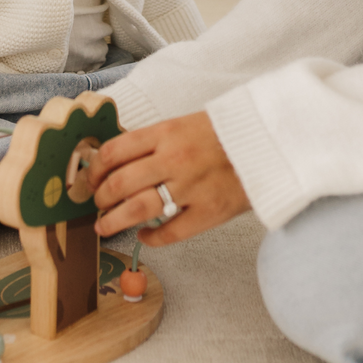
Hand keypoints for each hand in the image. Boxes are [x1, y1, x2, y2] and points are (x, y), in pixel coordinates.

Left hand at [88, 111, 250, 245]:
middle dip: (100, 197)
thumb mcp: (185, 124)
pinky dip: (150, 239)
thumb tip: (116, 161)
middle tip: (96, 203)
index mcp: (167, 132)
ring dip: (113, 221)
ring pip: (137, 209)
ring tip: (104, 225)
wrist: (271, 143)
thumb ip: (154, 141)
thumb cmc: (226, 133)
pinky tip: (143, 237)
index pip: (114, 151)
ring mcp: (192, 187)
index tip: (90, 177)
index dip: (95, 168)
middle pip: (119, 183)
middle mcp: (175, 158)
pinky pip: (169, 233)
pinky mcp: (209, 212)